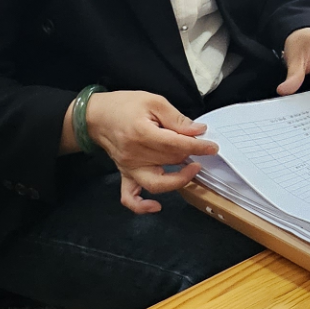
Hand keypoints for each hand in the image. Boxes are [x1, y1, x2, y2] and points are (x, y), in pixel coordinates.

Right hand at [82, 90, 219, 213]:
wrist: (96, 116)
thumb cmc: (124, 106)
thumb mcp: (153, 102)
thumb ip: (176, 118)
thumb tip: (197, 131)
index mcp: (142, 133)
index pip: (176, 145)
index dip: (198, 148)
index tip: (212, 148)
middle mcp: (134, 155)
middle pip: (170, 162)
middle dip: (191, 156)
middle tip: (203, 148)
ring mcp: (128, 167)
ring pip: (157, 183)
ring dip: (178, 179)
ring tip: (191, 169)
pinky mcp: (124, 174)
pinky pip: (129, 197)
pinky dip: (141, 206)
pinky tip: (156, 206)